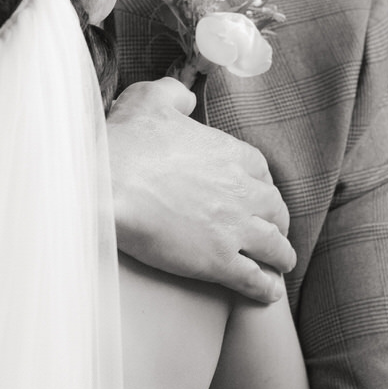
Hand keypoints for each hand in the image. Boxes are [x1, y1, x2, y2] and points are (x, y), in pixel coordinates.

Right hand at [106, 78, 294, 301]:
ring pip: (274, 246)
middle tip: (271, 230)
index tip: (256, 192)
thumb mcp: (150, 100)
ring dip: (280, 256)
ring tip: (279, 264)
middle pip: (275, 209)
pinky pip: (254, 279)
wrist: (107, 186)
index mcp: (229, 153)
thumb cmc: (125, 143)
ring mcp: (233, 228)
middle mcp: (241, 190)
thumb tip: (186, 99)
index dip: (260, 183)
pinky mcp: (218, 261)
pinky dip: (265, 287)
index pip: (260, 169)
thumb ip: (174, 95)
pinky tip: (268, 293)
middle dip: (276, 220)